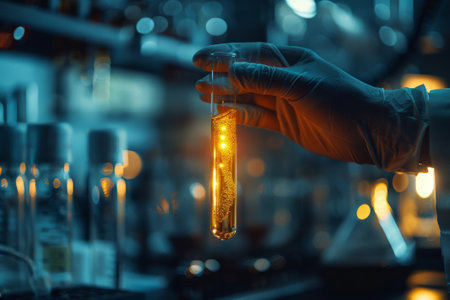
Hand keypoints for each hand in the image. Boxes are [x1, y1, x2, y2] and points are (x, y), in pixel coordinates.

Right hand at [193, 42, 428, 171]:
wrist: (368, 131)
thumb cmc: (342, 100)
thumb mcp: (302, 86)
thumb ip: (266, 79)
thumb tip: (232, 69)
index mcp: (291, 61)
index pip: (252, 55)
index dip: (225, 56)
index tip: (201, 59)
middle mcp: (285, 80)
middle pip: (246, 75)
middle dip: (221, 76)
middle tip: (196, 77)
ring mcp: (284, 102)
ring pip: (248, 97)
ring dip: (226, 96)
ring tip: (202, 94)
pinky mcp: (285, 123)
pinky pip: (256, 117)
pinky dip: (239, 115)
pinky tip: (223, 113)